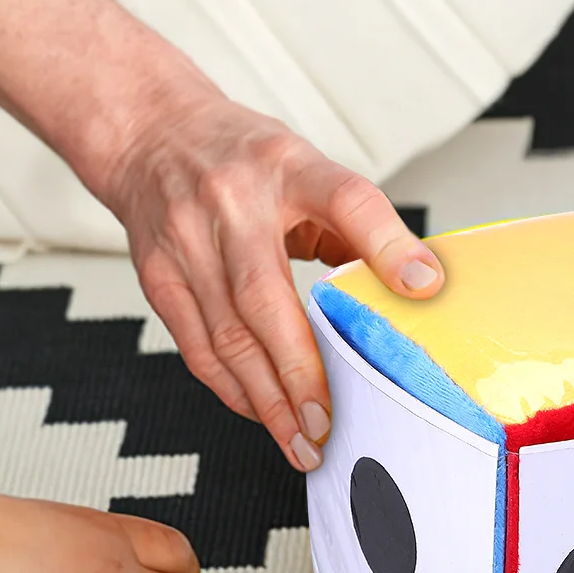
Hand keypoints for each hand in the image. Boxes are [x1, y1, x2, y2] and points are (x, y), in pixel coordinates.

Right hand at [100, 94, 444, 473]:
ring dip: (267, 398)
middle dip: (300, 371)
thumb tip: (412, 283)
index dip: (386, 243)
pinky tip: (261, 411)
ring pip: (227, 335)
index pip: (347, 199)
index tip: (423, 286)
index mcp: (288, 166)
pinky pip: (196, 345)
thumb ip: (354, 221)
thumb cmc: (245, 156)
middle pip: (267, 296)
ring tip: (302, 440)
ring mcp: (187, 241)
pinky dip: (231, 387)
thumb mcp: (306, 164)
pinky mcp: (157, 275)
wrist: (150, 132)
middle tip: (329, 424)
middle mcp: (233, 202)